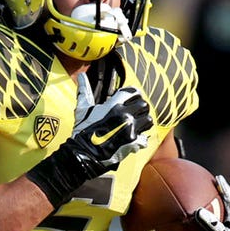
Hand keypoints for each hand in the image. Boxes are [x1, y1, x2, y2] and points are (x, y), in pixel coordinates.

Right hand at [29, 88, 153, 205]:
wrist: (84, 154)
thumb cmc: (83, 131)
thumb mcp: (83, 109)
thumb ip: (85, 91)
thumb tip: (81, 76)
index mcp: (114, 105)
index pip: (133, 92)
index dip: (133, 95)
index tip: (130, 100)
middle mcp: (125, 115)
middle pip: (144, 105)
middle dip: (139, 109)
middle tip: (133, 114)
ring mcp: (130, 129)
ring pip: (148, 120)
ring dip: (143, 123)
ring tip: (135, 126)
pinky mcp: (133, 143)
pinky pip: (145, 138)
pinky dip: (140, 140)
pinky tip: (133, 140)